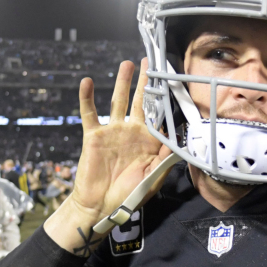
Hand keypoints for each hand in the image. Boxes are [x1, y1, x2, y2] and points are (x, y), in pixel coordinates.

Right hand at [67, 59, 171, 226]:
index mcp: (149, 142)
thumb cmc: (129, 196)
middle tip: (149, 61)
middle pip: (140, 101)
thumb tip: (179, 142)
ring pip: (118, 101)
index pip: (158, 115)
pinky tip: (87, 82)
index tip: (170, 80)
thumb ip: (165, 159)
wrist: (100, 205)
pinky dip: (87, 97)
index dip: (164, 99)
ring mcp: (113, 131)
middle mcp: (132, 132)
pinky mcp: (94, 135)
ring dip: (122, 82)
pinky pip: (89, 113)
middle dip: (145, 81)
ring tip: (127, 64)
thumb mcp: (152, 178)